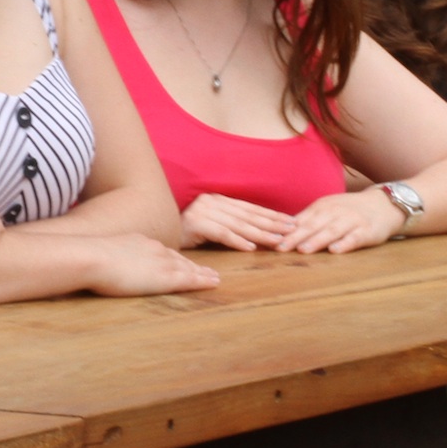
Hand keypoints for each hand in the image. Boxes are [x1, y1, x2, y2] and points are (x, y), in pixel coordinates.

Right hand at [88, 234, 221, 296]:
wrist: (91, 257)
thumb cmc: (84, 257)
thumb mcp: (94, 253)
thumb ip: (99, 258)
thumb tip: (85, 263)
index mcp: (137, 241)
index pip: (160, 251)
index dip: (172, 258)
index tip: (180, 262)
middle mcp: (153, 248)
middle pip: (178, 258)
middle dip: (192, 264)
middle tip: (206, 270)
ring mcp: (161, 262)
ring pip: (188, 267)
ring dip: (202, 273)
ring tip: (214, 278)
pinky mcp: (166, 277)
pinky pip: (190, 279)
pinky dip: (204, 281)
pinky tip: (214, 283)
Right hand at [182, 192, 297, 250]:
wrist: (155, 229)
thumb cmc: (184, 232)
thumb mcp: (208, 225)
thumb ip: (228, 225)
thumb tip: (255, 235)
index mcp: (217, 200)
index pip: (249, 208)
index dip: (271, 215)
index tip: (291, 222)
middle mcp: (211, 202)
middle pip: (247, 215)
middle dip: (272, 223)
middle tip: (292, 230)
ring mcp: (202, 211)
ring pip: (237, 224)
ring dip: (260, 234)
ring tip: (277, 241)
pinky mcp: (194, 223)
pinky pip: (220, 233)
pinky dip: (237, 240)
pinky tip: (251, 248)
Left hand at [280, 188, 409, 253]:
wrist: (383, 204)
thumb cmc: (349, 210)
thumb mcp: (328, 209)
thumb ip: (308, 220)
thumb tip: (280, 231)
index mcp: (323, 207)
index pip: (301, 220)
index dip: (286, 231)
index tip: (270, 240)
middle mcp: (335, 212)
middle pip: (313, 225)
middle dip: (296, 237)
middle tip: (280, 248)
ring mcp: (351, 221)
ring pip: (332, 231)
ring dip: (317, 240)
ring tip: (303, 249)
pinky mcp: (366, 231)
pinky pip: (354, 237)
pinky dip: (344, 243)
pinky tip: (335, 251)